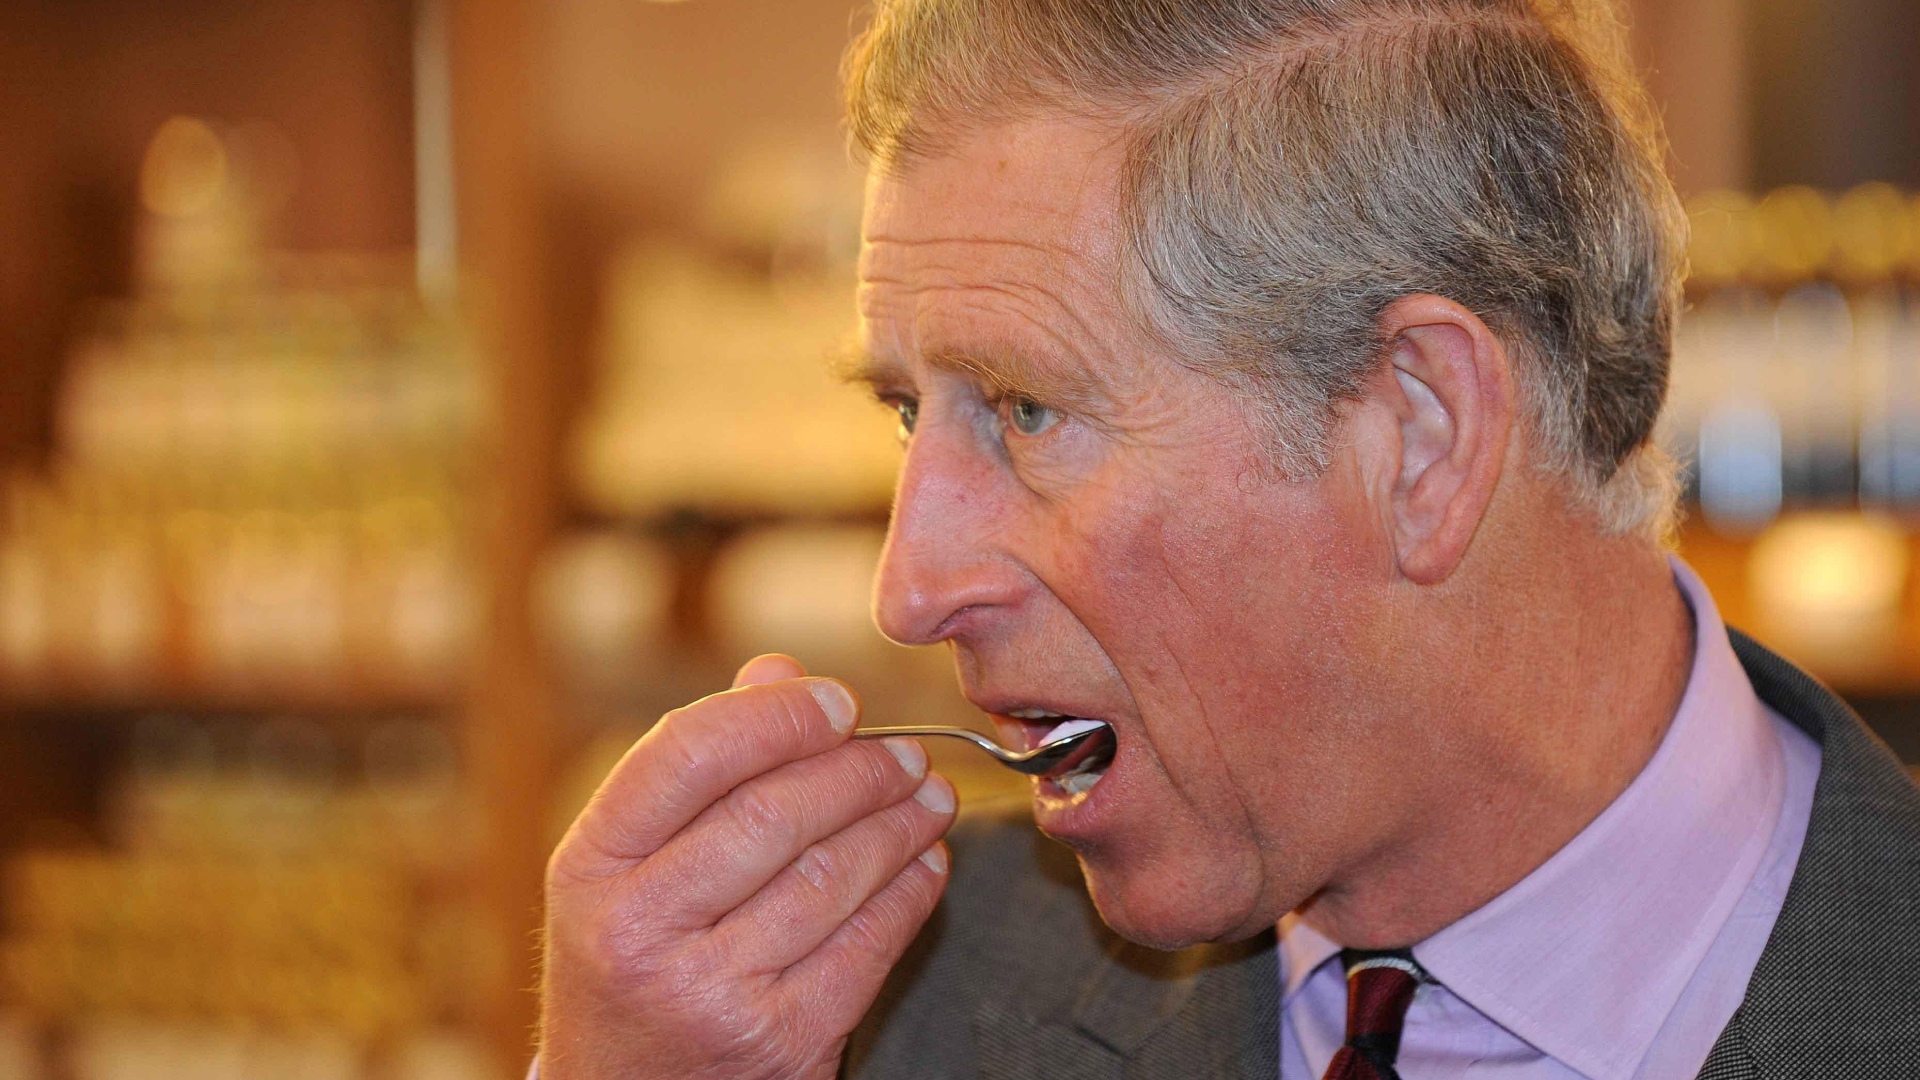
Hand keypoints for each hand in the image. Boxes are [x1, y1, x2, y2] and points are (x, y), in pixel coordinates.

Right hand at [538, 654, 955, 1079]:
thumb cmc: (637, 960)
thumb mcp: (629, 868)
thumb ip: (701, 767)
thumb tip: (780, 672)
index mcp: (589, 868)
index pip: (689, 755)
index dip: (777, 716)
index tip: (840, 701)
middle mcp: (638, 931)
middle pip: (772, 813)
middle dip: (857, 771)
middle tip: (906, 754)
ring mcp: (710, 993)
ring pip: (831, 876)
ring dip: (898, 825)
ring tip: (930, 798)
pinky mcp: (781, 1041)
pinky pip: (868, 944)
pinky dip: (910, 892)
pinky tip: (925, 864)